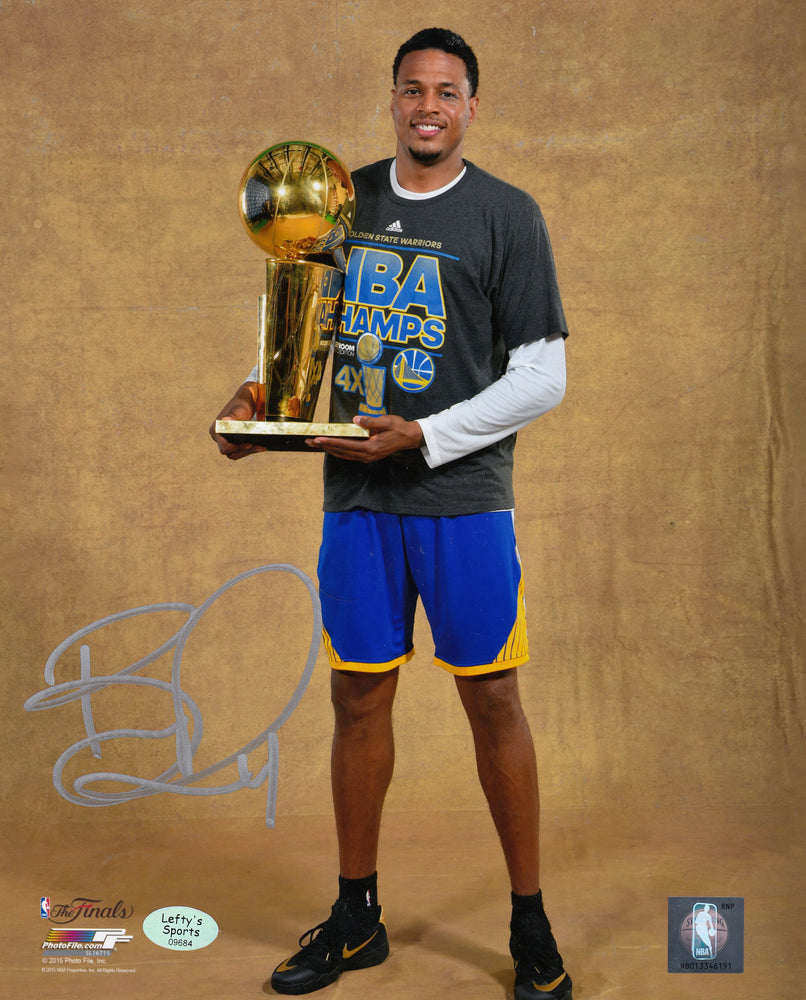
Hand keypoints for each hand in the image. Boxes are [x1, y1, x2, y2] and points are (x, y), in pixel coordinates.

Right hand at [209, 382, 266, 459]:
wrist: (245, 401)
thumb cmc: (241, 404)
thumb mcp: (239, 411)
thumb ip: (233, 417)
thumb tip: (224, 420)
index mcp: (216, 430)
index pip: (224, 448)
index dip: (237, 448)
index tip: (249, 444)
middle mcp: (218, 437)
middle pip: (230, 453)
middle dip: (245, 451)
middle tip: (260, 447)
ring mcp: (224, 440)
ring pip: (235, 453)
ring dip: (248, 452)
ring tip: (262, 447)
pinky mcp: (232, 441)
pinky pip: (239, 450)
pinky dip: (249, 450)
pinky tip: (261, 446)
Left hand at [306, 414, 423, 462]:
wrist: (410, 438)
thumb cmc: (398, 428)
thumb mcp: (386, 421)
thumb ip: (370, 421)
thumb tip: (356, 419)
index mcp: (370, 447)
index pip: (345, 445)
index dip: (330, 442)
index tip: (318, 439)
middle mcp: (367, 455)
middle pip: (341, 452)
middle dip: (324, 447)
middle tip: (309, 442)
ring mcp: (367, 457)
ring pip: (343, 455)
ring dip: (329, 450)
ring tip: (315, 445)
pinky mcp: (368, 456)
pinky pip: (349, 455)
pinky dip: (338, 451)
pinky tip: (331, 447)